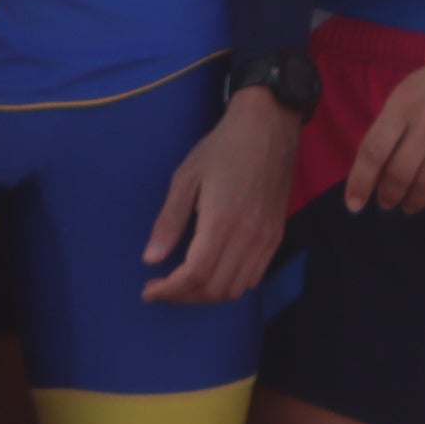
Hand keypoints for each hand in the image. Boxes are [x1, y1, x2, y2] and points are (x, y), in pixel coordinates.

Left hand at [144, 90, 300, 302]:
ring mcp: (266, 239)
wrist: (269, 127)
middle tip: (162, 287)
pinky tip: (213, 271)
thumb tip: (151, 259)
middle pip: (215, 289)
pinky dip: (230, 284)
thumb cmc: (223, 147)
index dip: (169, 290)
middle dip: (183, 296)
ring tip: (184, 282)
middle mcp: (248, 237)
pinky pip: (254, 277)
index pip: (195, 274)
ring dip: (206, 294)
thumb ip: (169, 221)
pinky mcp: (276, 236)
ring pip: (236, 288)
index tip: (148, 290)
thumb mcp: (186, 177)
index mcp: (222, 221)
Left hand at [343, 30, 424, 214]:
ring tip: (410, 205)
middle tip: (387, 203)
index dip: (360, 182)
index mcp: (404, 102)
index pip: (373, 150)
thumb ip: (394, 123)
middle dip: (388, 196)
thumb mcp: (411, 88)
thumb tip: (377, 168)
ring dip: (414, 202)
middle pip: (399, 174)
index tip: (354, 205)